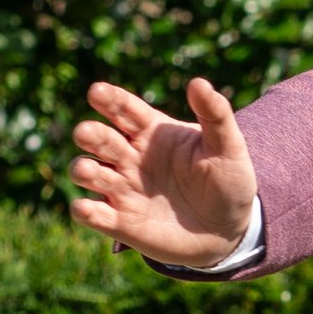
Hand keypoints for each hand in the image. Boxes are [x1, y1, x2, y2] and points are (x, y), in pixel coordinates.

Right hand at [70, 77, 257, 265]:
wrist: (229, 230)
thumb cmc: (227, 182)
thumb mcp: (228, 147)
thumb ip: (215, 115)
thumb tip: (198, 83)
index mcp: (152, 131)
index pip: (124, 109)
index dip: (110, 99)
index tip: (98, 92)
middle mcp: (131, 157)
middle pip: (101, 139)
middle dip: (91, 135)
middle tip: (87, 134)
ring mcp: (124, 189)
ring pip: (89, 173)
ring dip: (83, 170)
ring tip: (87, 170)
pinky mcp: (121, 222)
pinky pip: (94, 215)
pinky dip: (85, 211)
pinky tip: (84, 208)